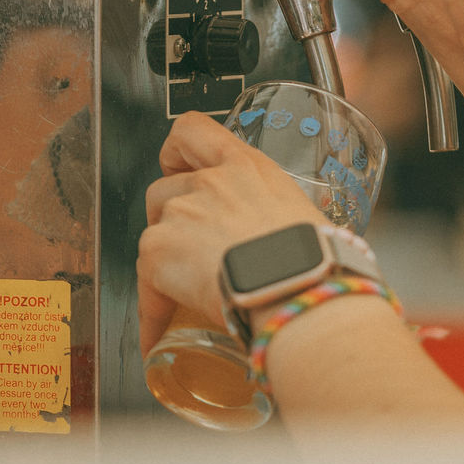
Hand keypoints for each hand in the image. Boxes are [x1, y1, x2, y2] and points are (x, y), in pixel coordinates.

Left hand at [137, 113, 325, 352]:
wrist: (298, 288)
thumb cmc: (316, 261)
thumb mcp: (305, 218)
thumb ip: (279, 218)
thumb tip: (287, 248)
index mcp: (246, 167)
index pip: (193, 130)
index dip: (177, 151)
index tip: (176, 167)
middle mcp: (210, 181)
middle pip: (164, 189)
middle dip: (172, 221)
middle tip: (195, 253)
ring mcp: (180, 212)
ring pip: (152, 233)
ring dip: (165, 260)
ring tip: (188, 294)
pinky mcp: (158, 249)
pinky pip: (146, 282)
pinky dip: (154, 308)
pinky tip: (161, 333)